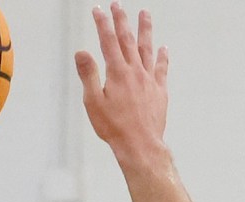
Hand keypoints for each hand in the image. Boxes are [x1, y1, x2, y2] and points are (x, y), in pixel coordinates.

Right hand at [75, 3, 168, 157]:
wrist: (140, 144)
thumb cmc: (114, 127)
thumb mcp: (93, 102)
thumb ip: (88, 75)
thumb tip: (82, 52)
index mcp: (117, 73)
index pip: (108, 41)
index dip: (102, 23)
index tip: (98, 10)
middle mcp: (134, 71)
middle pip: (127, 40)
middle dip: (121, 20)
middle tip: (117, 5)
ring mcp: (149, 80)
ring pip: (147, 48)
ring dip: (145, 30)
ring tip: (144, 14)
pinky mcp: (159, 91)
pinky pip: (161, 68)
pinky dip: (162, 56)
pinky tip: (163, 48)